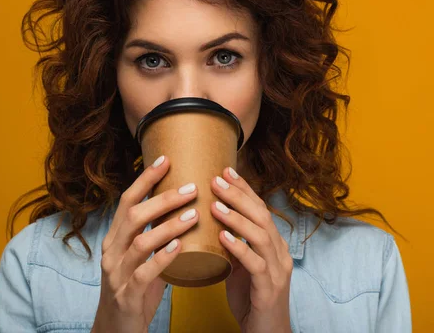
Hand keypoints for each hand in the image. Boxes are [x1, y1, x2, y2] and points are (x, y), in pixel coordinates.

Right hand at [92, 155, 199, 332]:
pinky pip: (145, 273)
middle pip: (134, 216)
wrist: (116, 329)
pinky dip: (163, 258)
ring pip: (141, 242)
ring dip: (169, 226)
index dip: (145, 179)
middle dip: (163, 199)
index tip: (166, 160)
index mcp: (114, 239)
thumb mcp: (140, 259)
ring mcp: (117, 273)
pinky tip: (180, 248)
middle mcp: (111, 251)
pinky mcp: (126, 295)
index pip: (127, 201)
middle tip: (192, 188)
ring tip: (195, 215)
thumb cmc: (134, 290)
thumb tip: (184, 211)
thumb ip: (155, 238)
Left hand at [210, 167, 292, 332]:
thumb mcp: (240, 265)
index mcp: (272, 244)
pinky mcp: (268, 289)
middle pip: (261, 215)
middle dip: (239, 195)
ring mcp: (277, 270)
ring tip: (215, 204)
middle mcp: (279, 253)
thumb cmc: (251, 297)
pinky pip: (256, 264)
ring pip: (261, 235)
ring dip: (237, 217)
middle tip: (216, 179)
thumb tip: (208, 221)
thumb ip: (231, 244)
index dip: (244, 189)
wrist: (266, 332)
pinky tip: (223, 237)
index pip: (259, 208)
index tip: (225, 170)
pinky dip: (239, 248)